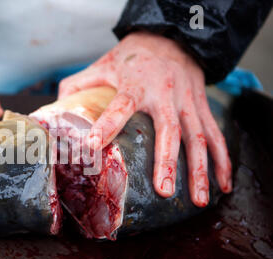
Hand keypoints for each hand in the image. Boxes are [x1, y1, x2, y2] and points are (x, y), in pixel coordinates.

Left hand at [58, 32, 231, 206]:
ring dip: (200, 169)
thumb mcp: (103, 64)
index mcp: (136, 83)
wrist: (172, 38)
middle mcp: (165, 94)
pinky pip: (216, 135)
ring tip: (198, 200)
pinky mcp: (202, 107)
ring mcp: (188, 102)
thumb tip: (56, 109)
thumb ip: (79, 84)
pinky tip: (223, 186)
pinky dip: (222, 161)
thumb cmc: (133, 57)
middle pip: (169, 129)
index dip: (107, 125)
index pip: (120, 106)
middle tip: (163, 190)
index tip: (93, 147)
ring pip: (198, 137)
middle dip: (167, 162)